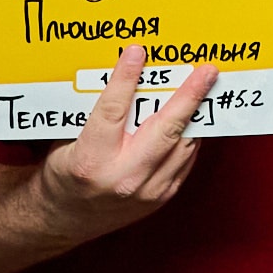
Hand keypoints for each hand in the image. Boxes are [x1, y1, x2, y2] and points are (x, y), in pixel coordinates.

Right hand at [31, 45, 217, 244]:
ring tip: (207, 87)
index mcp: (89, 161)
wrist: (65, 219)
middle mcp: (122, 178)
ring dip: (197, 114)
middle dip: (189, 96)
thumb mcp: (66, 143)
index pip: (112, 111)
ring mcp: (146, 191)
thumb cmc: (64, 175)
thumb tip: (123, 79)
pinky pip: (185, 159)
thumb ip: (94, 117)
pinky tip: (194, 117)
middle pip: (164, 129)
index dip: (125, 78)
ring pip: (182, 144)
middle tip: (207, 70)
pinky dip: (190, 136)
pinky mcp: (162, 196)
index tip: (137, 52)